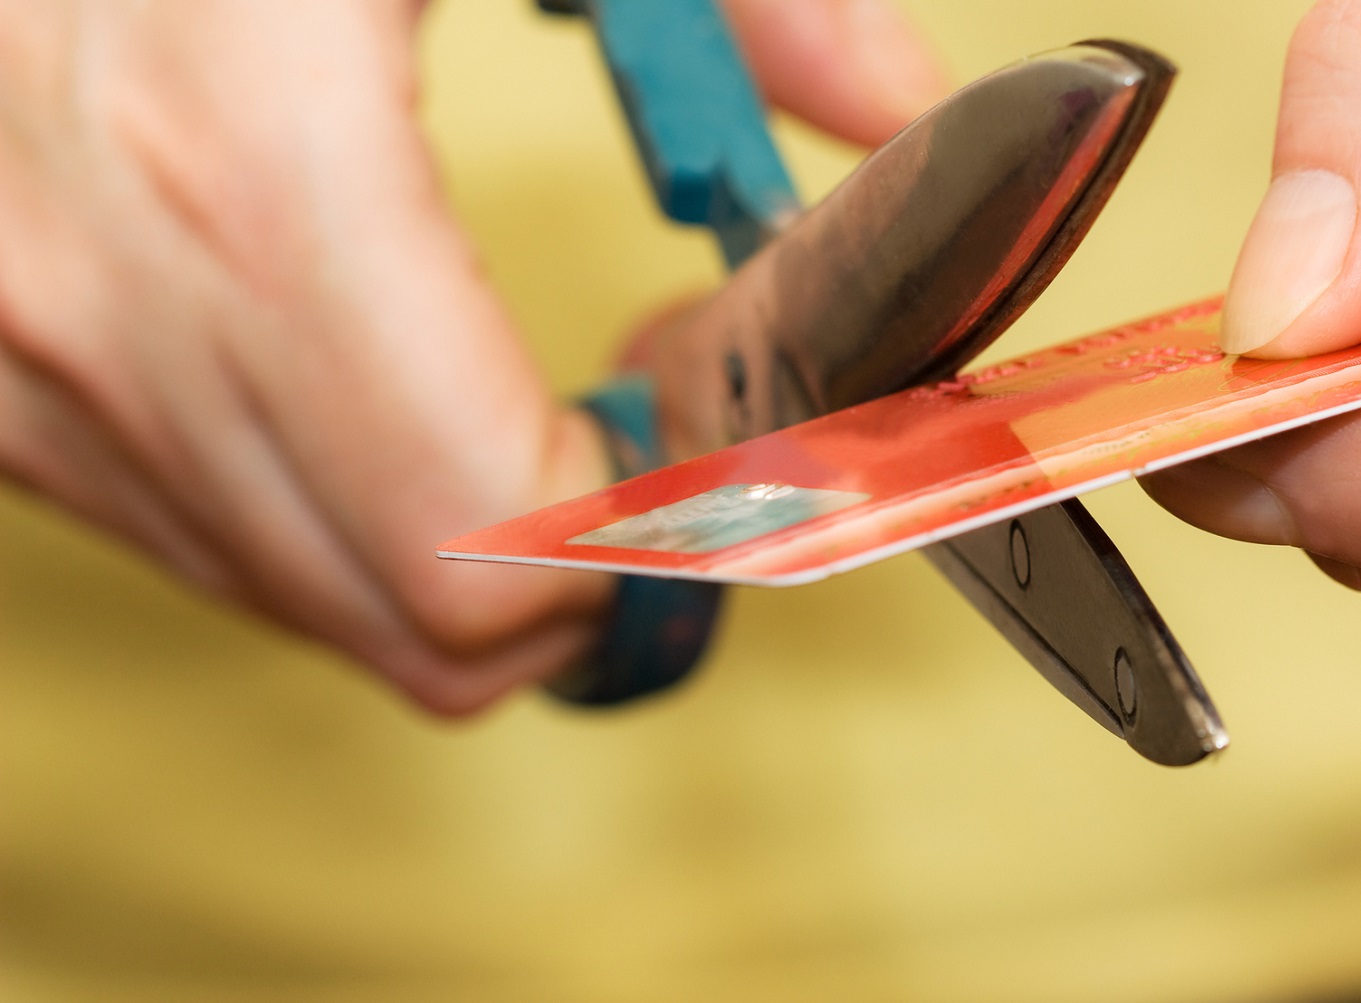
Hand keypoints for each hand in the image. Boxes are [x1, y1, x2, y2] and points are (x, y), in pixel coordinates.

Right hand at [0, 0, 943, 711]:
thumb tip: (898, 116)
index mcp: (249, 166)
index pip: (498, 535)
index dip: (666, 516)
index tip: (738, 419)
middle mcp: (100, 308)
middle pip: (432, 619)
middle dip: (605, 554)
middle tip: (672, 422)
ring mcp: (21, 369)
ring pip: (323, 604)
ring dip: (480, 543)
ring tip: (544, 395)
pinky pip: (217, 544)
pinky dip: (354, 510)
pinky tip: (405, 388)